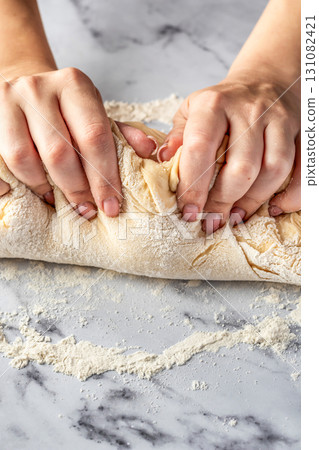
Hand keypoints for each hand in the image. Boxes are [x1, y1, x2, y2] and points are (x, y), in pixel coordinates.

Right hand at [0, 67, 155, 216]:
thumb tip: (149, 152)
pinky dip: (10, 182)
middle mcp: (39, 88)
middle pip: (60, 152)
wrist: (26, 87)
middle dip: (77, 189)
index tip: (111, 206)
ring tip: (57, 199)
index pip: (94, 138)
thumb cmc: (67, 109)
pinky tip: (27, 190)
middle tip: (86, 210)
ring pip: (24, 158)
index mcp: (75, 85)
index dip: (104, 177)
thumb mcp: (96, 113)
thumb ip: (121, 134)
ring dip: (44, 187)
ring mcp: (8, 99)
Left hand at [161, 71, 300, 232]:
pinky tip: (274, 207)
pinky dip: (293, 194)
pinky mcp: (300, 131)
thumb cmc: (221, 105)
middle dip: (223, 201)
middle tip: (211, 220)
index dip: (192, 186)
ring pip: (274, 170)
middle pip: (241, 166)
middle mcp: (249, 109)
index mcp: (214, 104)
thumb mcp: (191, 112)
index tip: (188, 211)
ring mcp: (279, 120)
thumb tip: (164, 162)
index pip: (200, 148)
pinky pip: (304, 168)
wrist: (263, 80)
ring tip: (234, 217)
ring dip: (253, 201)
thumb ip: (177, 137)